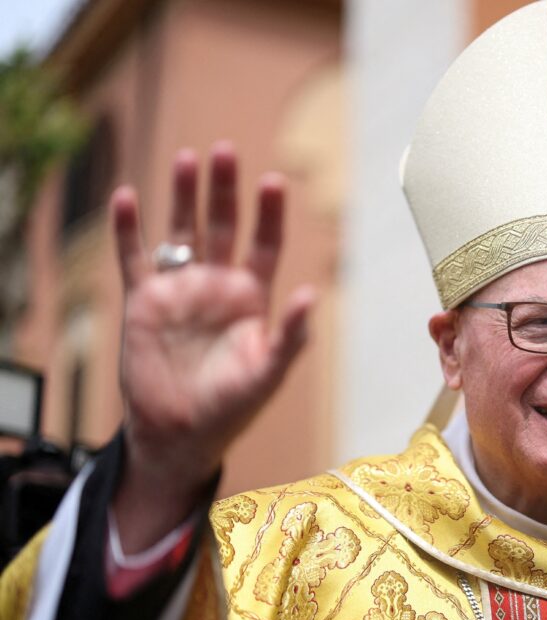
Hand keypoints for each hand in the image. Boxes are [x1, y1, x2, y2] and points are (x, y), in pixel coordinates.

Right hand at [111, 142, 314, 551]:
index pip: (265, 244)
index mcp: (252, 298)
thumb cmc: (231, 408)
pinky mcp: (142, 302)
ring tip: (187, 159)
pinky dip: (127, 229)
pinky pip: (133, 258)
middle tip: (226, 151)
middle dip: (225, 190)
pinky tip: (126, 197)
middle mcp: (217, 285)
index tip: (274, 180)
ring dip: (183, 197)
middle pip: (222, 226)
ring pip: (180, 232)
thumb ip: (290, 336)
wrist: (180, 434)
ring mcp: (179, 290)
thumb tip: (312, 295)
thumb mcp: (268, 374)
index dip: (269, 214)